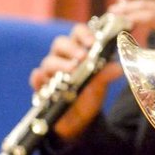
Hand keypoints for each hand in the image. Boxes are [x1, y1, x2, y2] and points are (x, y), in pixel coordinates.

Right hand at [29, 22, 122, 140]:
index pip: (77, 34)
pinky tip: (40, 78)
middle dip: (71, 49)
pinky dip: (37, 78)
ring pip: (48, 61)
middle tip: (82, 57)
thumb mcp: (99, 86)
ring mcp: (50, 72)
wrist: (80, 121)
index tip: (92, 42)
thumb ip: (106, 75)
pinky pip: (35, 79)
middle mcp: (62, 58)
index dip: (84, 34)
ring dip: (59, 64)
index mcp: (77, 51)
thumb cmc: (89, 96)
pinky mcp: (41, 87)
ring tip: (71, 70)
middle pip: (60, 43)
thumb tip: (118, 68)